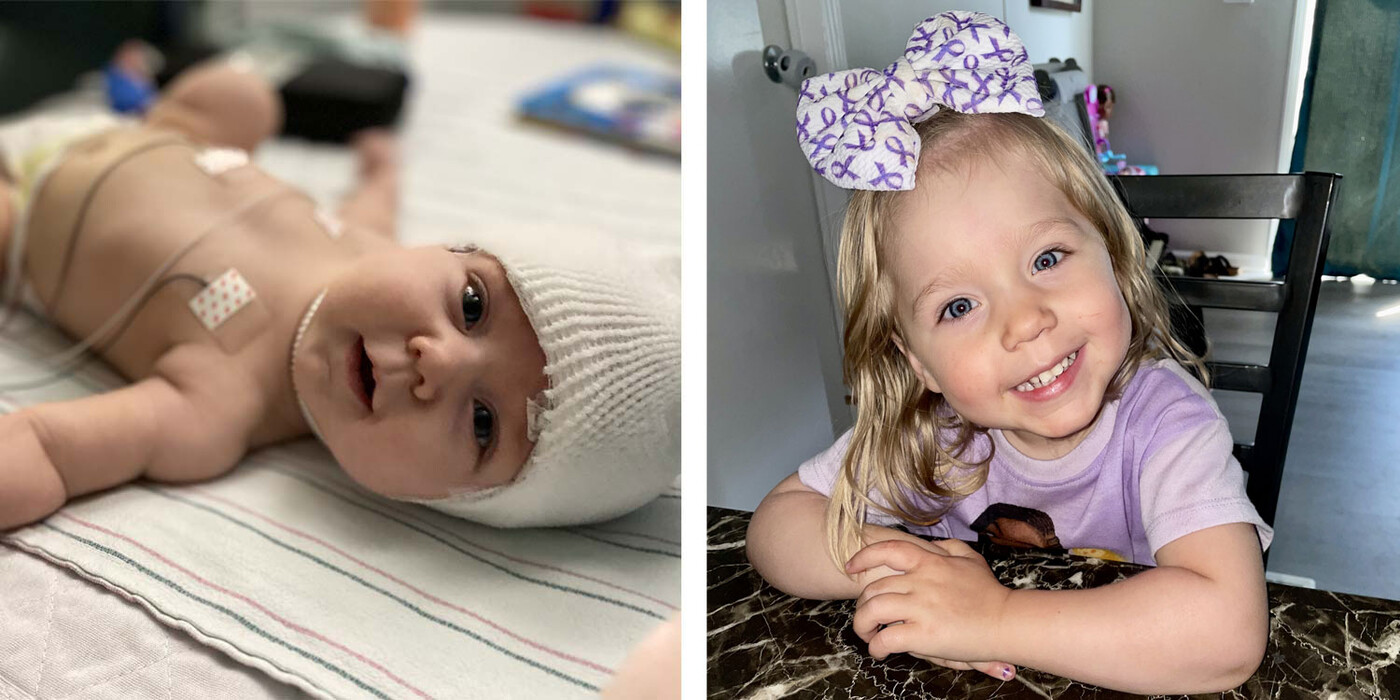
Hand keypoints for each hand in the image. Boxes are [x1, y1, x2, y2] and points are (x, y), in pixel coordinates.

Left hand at [847, 539, 1013, 677]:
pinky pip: (886, 638)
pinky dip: (876, 647)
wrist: (1008, 621)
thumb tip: (932, 546)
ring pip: (872, 611)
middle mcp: (921, 581)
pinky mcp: (923, 634)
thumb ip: (949, 549)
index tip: (851, 567)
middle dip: (863, 604)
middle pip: (873, 588)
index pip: (888, 550)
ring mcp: (920, 607)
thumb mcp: (970, 560)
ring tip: (868, 635)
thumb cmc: (990, 593)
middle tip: (866, 617)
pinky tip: (880, 651)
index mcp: (930, 562)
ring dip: (862, 625)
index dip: (864, 557)